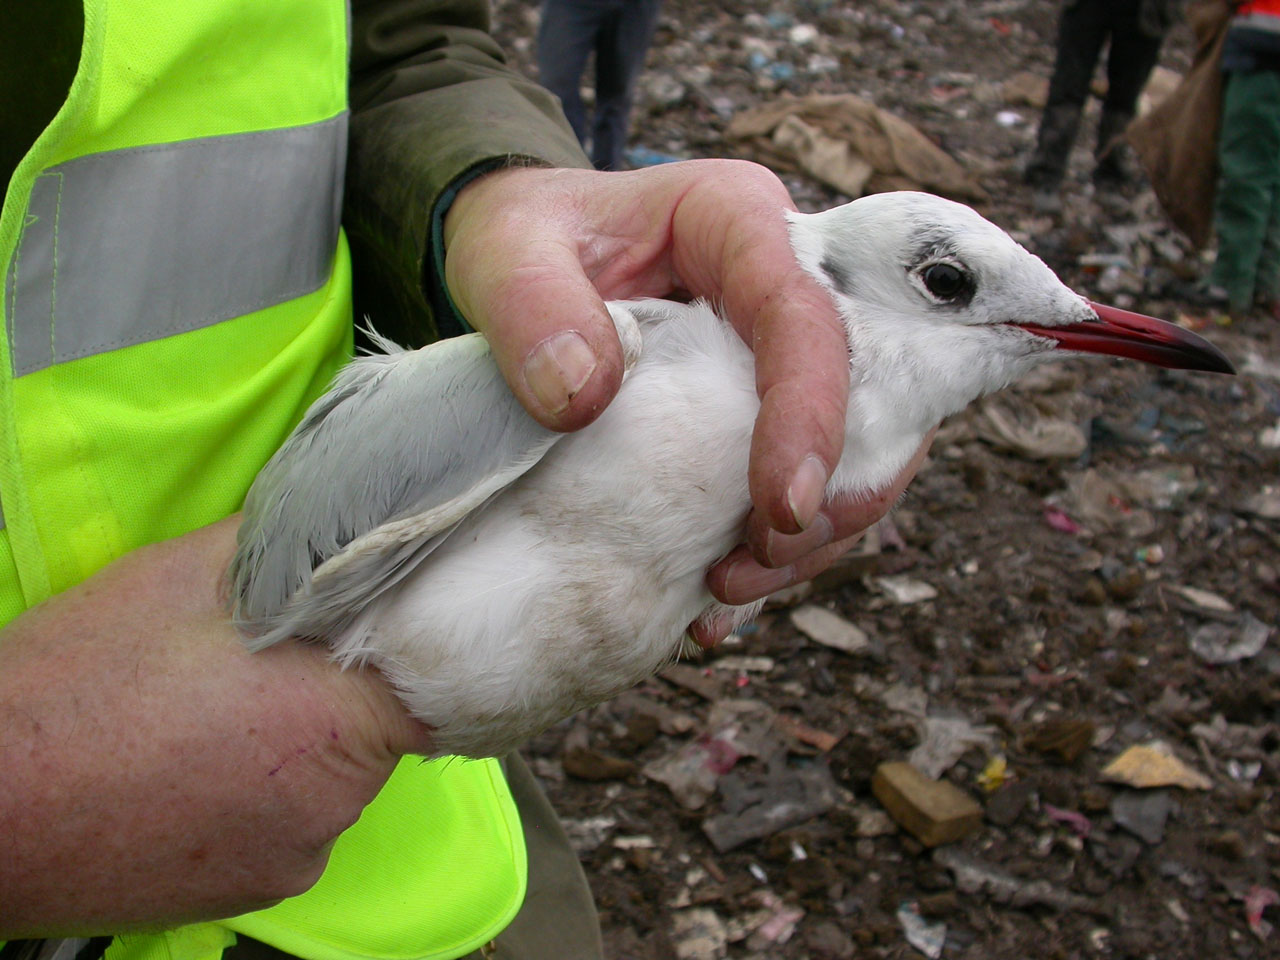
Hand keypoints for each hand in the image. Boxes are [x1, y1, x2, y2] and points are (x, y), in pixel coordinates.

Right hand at [0, 518, 431, 935]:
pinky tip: (189, 767)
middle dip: (336, 690)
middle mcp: (337, 802)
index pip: (441, 683)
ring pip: (329, 778)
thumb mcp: (185, 576)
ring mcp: (295, 857)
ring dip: (291, 745)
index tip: (391, 622)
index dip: (420, 645)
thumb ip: (288, 549)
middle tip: (265, 661)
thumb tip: (346, 519)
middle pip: (379, 728)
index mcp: (340, 716)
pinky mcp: (252, 892)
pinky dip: (256, 795)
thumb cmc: (77, 686)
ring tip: (206, 717)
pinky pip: (285, 824)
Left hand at [444, 162, 930, 637]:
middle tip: (756, 562)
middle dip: (832, 494)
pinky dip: (770, 548)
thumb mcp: (505, 250)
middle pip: (863, 393)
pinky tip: (715, 600)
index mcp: (736, 224)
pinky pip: (797, 481)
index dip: (809, 413)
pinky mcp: (762, 409)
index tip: (782, 506)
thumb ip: (531, 306)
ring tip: (726, 587)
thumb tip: (584, 398)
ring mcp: (780, 353)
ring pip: (852, 450)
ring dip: (806, 534)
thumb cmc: (522, 236)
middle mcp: (783, 284)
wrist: (522, 261)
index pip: (803, 316)